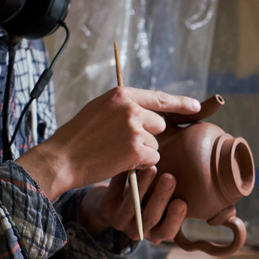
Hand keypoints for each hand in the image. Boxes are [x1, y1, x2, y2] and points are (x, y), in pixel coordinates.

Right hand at [17, 87, 199, 200]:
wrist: (63, 158)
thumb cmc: (79, 137)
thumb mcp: (99, 109)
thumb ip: (124, 106)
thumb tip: (146, 109)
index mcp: (121, 95)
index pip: (159, 97)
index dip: (180, 103)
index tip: (196, 106)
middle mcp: (131, 108)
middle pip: (159, 124)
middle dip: (149, 135)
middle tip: (123, 143)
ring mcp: (134, 129)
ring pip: (155, 143)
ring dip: (142, 151)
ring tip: (116, 152)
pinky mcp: (136, 149)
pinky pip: (152, 158)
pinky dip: (140, 164)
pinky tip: (120, 162)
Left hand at [79, 168, 187, 243]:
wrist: (119, 201)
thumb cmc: (152, 199)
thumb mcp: (166, 204)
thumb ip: (178, 197)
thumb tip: (202, 180)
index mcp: (156, 233)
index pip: (167, 231)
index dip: (174, 219)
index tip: (182, 202)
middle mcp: (138, 231)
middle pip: (150, 217)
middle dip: (160, 197)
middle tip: (170, 177)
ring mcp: (120, 221)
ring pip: (131, 206)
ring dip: (142, 186)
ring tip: (151, 168)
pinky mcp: (106, 209)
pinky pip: (115, 192)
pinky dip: (123, 178)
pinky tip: (131, 164)